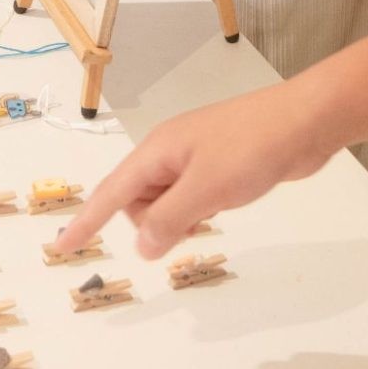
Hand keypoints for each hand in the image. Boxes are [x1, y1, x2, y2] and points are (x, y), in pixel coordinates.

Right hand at [53, 81, 334, 260]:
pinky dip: (200, 209)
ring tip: (215, 209)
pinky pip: (193, 196)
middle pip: (139, 200)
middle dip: (155, 221)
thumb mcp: (207, 189)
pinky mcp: (220, 165)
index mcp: (158, 151)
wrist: (305, 121)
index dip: (86, 221)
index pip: (111, 192)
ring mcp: (196, 156)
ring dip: (181, 217)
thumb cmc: (252, 148)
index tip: (62, 247)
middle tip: (194, 222)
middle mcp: (170, 152)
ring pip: (167, 201)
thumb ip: (169, 219)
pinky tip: (225, 205)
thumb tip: (142, 247)